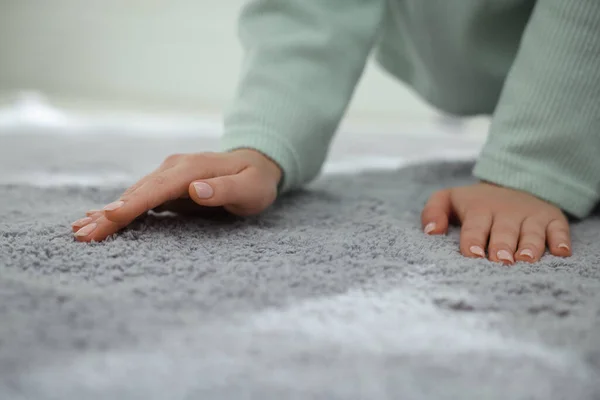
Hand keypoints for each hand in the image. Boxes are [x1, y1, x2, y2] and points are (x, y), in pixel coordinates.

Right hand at [71, 149, 281, 241]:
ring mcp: (169, 174)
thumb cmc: (255, 182)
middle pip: (138, 192)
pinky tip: (99, 218)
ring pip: (134, 194)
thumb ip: (225, 190)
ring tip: (81, 230)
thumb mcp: (250, 189)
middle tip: (83, 235)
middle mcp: (175, 168)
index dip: (133, 205)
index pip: (157, 189)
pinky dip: (120, 208)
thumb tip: (195, 190)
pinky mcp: (167, 184)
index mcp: (192, 169)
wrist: (256, 165)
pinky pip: (140, 197)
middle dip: (111, 214)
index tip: (110, 218)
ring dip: (108, 213)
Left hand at [421, 182, 571, 263]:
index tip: (473, 255)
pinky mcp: (552, 218)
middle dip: (502, 247)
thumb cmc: (475, 203)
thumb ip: (433, 211)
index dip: (474, 240)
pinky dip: (561, 240)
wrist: (512, 182)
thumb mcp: (448, 199)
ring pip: (532, 232)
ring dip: (530, 246)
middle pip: (504, 232)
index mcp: (479, 209)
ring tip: (526, 260)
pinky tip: (561, 252)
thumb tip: (431, 232)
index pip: (475, 226)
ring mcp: (531, 216)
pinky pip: (559, 229)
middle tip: (501, 261)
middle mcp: (506, 212)